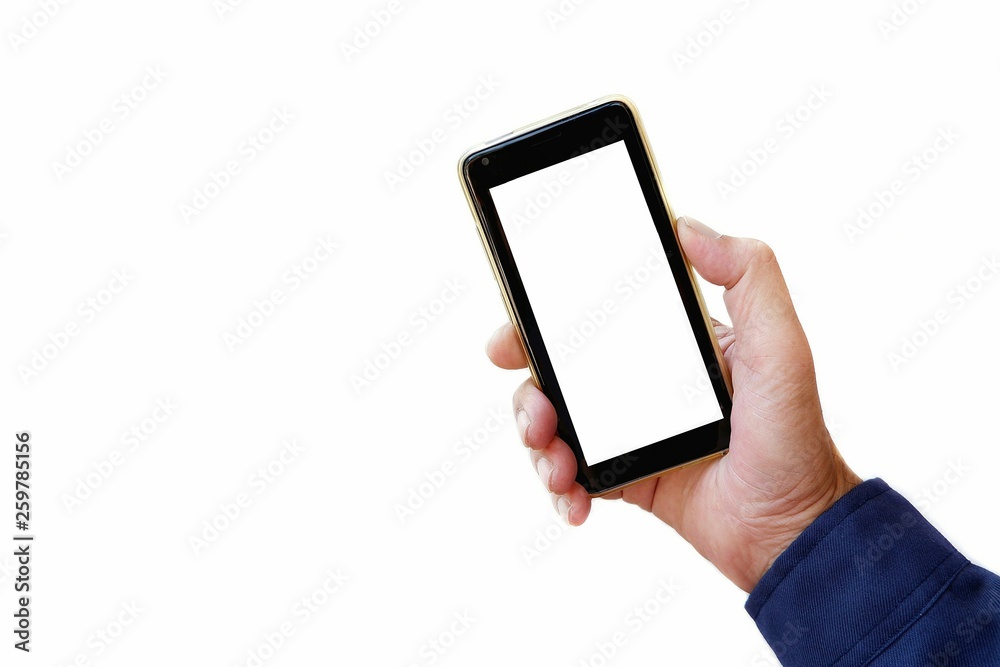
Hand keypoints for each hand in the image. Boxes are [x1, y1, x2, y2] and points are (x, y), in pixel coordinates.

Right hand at [485, 216, 860, 591]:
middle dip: (529, 387)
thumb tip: (686, 226)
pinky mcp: (625, 476)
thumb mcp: (782, 347)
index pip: (599, 314)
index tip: (520, 323)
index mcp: (671, 342)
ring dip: (537, 440)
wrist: (792, 533)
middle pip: (558, 370)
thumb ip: (749, 278)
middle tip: (532, 409)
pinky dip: (560, 487)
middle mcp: (642, 381)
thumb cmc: (796, 437)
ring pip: (555, 422)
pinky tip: (575, 500)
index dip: (548, 316)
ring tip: (555, 464)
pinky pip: (571, 473)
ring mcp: (629, 430)